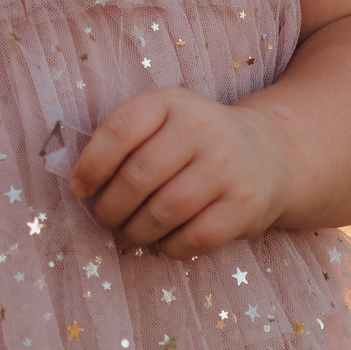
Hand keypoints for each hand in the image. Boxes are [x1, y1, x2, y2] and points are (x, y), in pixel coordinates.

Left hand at [69, 88, 291, 259]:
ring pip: (165, 210)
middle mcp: (202, 128)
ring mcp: (227, 167)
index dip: (92, 163)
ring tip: (129, 233)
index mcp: (172, 102)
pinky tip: (164, 243)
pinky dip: (170, 247)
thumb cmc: (198, 141)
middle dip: (111, 206)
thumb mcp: (166, 119)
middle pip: (139, 175)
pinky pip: (195, 237)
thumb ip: (127, 139)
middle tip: (104, 218)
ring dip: (136, 231)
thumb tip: (82, 184)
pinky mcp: (245, 205)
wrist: (271, 153)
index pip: (121, 129)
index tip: (79, 188)